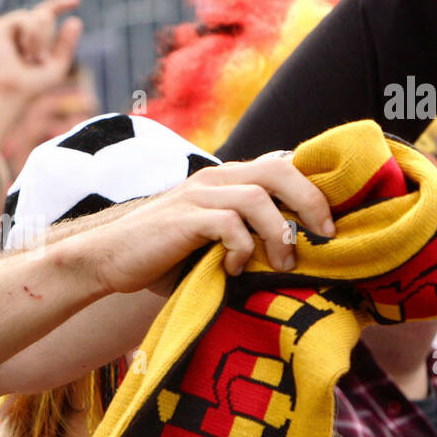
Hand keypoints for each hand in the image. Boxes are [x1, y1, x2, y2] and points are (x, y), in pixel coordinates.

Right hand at [0, 0, 83, 100]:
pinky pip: (25, 17)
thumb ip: (66, 44)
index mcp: (37, 36)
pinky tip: (22, 50)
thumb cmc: (33, 84)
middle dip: (47, 37)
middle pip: (46, 14)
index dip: (61, 4)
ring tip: (28, 57)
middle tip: (38, 60)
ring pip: (39, 15)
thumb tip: (76, 20)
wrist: (13, 89)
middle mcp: (23, 28)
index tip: (77, 0)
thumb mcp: (58, 64)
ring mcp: (11, 26)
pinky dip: (30, 35)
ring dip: (40, 40)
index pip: (49, 12)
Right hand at [75, 153, 333, 295]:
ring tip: (283, 264)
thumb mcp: (210, 243)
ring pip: (259, 196)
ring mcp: (197, 195)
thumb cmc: (162, 259)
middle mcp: (214, 179)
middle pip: (280, 169)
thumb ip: (244, 236)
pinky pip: (229, 225)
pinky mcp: (183, 218)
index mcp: (225, 181)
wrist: (106, 261)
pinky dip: (242, 250)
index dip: (313, 187)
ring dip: (279, 233)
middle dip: (311, 202)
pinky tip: (233, 270)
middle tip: (324, 237)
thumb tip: (296, 254)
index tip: (330, 223)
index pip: (280, 165)